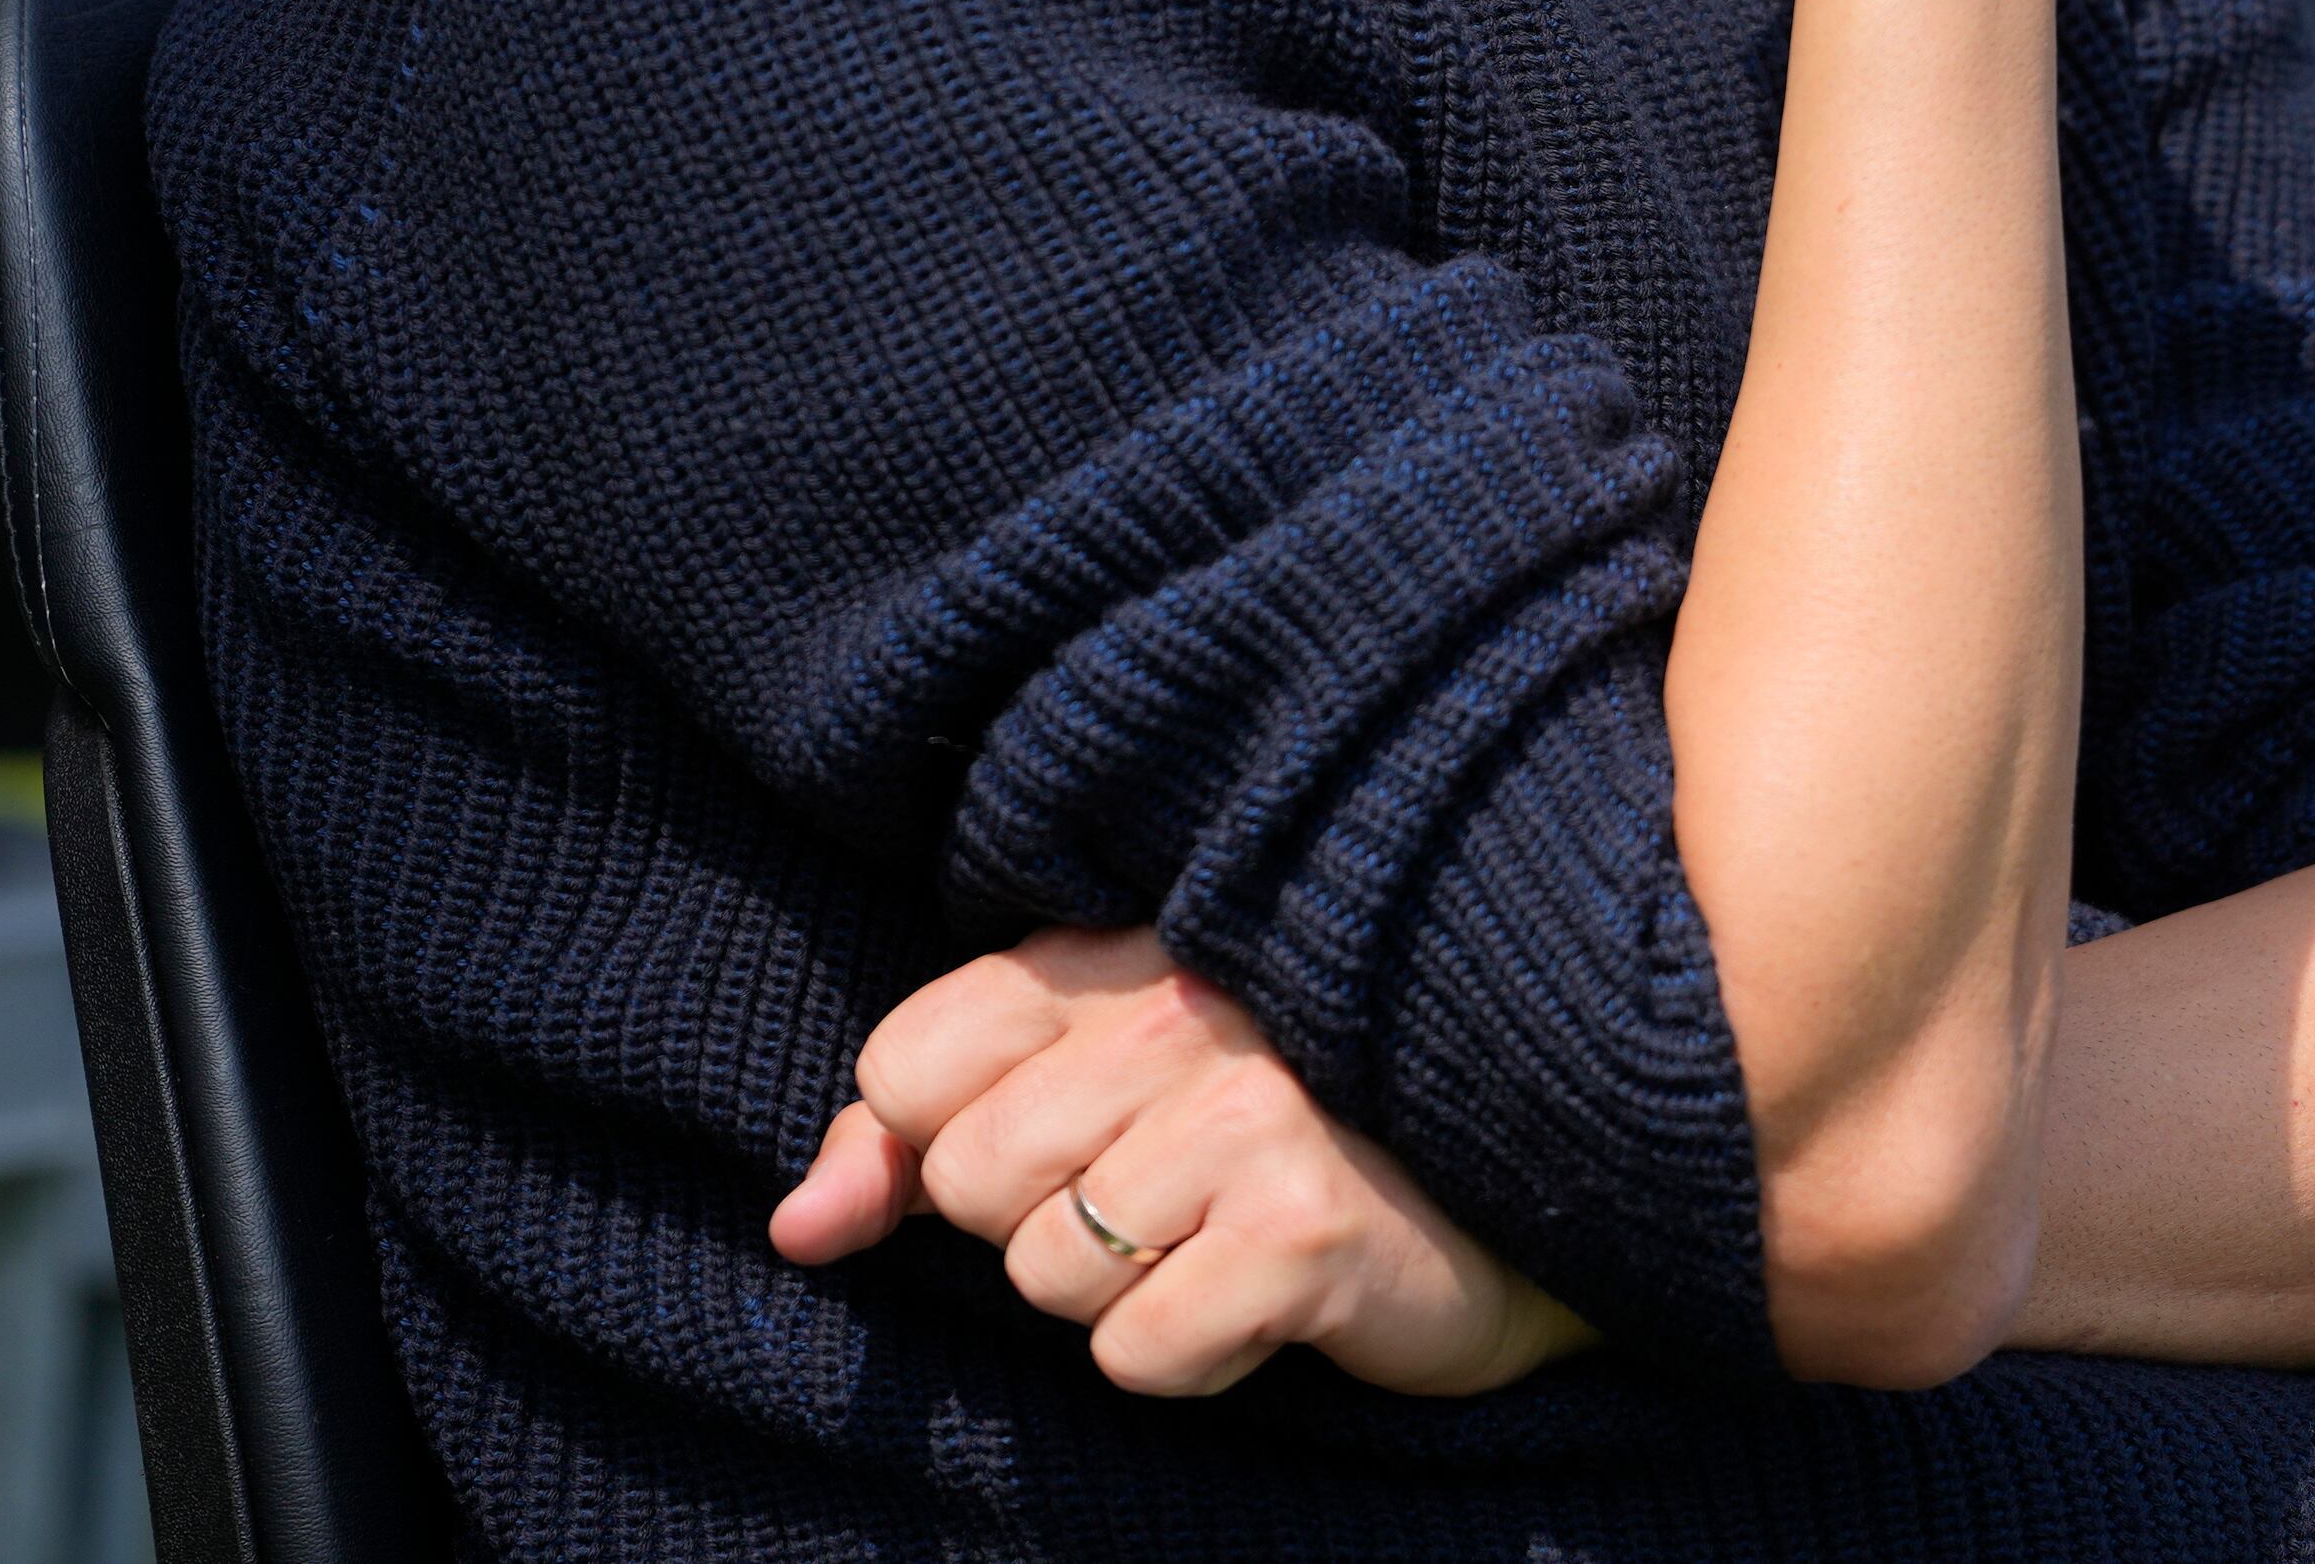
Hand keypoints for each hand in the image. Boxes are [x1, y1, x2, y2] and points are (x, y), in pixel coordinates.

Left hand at [768, 928, 1591, 1399]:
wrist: (1519, 1199)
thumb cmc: (1285, 1145)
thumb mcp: (1098, 1100)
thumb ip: (926, 1142)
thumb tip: (794, 1225)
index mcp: (1127, 953)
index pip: (913, 1060)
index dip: (946, 1145)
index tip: (1055, 1149)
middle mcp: (1186, 1009)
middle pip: (971, 1181)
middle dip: (1042, 1230)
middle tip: (1169, 1203)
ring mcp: (1253, 1112)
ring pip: (1045, 1274)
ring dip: (1121, 1299)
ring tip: (1225, 1242)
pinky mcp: (1306, 1229)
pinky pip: (1136, 1354)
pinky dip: (1190, 1361)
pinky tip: (1268, 1302)